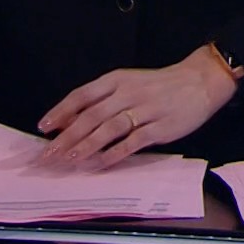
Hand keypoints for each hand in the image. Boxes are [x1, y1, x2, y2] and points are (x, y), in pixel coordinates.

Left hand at [34, 46, 239, 169]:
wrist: (199, 81)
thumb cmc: (158, 85)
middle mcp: (128, 93)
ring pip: (108, 129)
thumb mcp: (128, 83)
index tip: (43, 127)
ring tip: (69, 160)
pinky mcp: (160, 127)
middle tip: (48, 154)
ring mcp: (144, 110)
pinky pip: (132, 142)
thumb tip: (68, 120)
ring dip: (86, 146)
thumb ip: (101, 100)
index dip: (61, 111)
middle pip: (91, 116)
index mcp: (117, 79)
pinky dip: (114, 154)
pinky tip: (100, 164)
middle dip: (66, 136)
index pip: (82, 95)